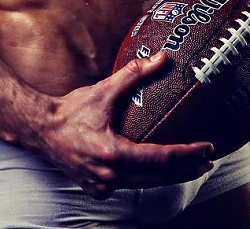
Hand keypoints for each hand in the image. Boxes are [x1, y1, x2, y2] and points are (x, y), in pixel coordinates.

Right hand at [37, 53, 214, 199]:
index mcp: (114, 154)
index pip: (161, 159)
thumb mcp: (103, 90)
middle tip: (207, 160)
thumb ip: (133, 75)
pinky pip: (128, 187)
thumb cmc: (71, 110)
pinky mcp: (97, 190)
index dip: (188, 154)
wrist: (41, 130)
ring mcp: (103, 186)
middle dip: (187, 169)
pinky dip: (144, 179)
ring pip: (145, 186)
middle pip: (159, 179)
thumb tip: (160, 59)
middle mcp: (110, 176)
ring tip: (189, 166)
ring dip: (168, 177)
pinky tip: (153, 170)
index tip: (207, 148)